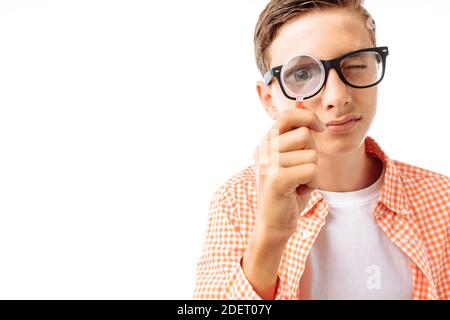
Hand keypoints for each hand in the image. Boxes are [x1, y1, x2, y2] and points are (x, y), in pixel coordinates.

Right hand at [253, 108, 325, 240]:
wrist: (273, 223)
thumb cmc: (286, 191)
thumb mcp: (288, 159)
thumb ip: (293, 136)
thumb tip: (303, 106)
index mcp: (265, 143)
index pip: (287, 115)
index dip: (307, 117)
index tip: (319, 128)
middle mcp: (263, 150)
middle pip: (304, 134)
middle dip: (312, 152)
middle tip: (301, 170)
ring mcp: (267, 164)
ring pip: (310, 154)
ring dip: (312, 171)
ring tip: (298, 182)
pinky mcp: (276, 179)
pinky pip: (310, 169)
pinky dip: (311, 182)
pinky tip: (298, 191)